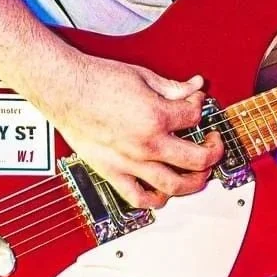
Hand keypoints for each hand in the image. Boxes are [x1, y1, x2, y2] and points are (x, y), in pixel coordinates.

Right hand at [45, 51, 222, 210]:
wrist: (64, 89)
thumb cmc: (95, 80)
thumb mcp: (142, 76)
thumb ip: (173, 87)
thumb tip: (194, 87)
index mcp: (156, 117)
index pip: (195, 117)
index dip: (199, 107)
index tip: (194, 104)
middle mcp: (147, 144)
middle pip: (198, 159)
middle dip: (213, 150)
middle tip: (212, 143)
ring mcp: (130, 162)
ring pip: (175, 185)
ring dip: (195, 182)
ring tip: (199, 172)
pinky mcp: (112, 171)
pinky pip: (138, 197)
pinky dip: (156, 200)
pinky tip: (164, 192)